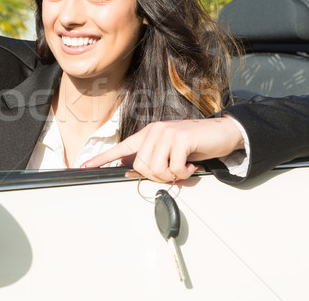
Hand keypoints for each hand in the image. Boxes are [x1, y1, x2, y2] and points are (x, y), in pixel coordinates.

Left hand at [83, 117, 244, 182]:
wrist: (222, 133)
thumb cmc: (195, 145)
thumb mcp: (170, 152)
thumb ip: (151, 159)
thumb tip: (131, 172)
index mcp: (148, 134)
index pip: (121, 148)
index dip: (102, 158)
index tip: (86, 166)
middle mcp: (154, 131)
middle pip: (141, 166)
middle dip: (157, 177)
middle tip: (174, 173)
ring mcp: (167, 133)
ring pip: (155, 168)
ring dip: (171, 176)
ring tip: (183, 169)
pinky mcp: (180, 138)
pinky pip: (174, 168)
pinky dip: (184, 173)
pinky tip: (192, 166)